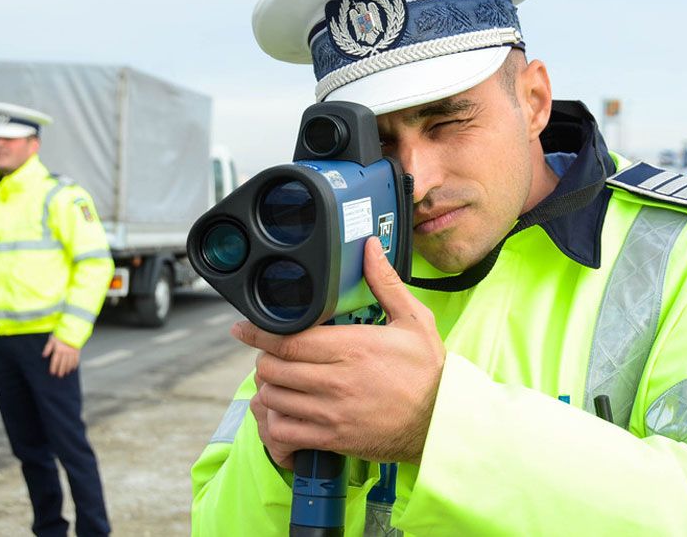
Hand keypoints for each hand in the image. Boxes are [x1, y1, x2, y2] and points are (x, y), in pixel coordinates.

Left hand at [42, 335, 80, 376]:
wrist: (73, 329)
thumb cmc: (61, 334)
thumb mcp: (52, 339)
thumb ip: (48, 348)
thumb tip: (44, 356)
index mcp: (58, 349)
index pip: (55, 361)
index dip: (53, 367)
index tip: (52, 373)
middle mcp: (66, 352)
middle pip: (63, 363)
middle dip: (61, 370)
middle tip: (59, 376)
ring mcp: (72, 352)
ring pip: (69, 363)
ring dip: (67, 369)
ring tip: (65, 373)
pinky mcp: (77, 350)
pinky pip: (76, 359)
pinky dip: (74, 365)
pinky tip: (73, 368)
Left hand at [233, 236, 445, 466]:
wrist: (442, 422)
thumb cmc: (429, 371)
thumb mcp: (414, 320)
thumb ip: (385, 282)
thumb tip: (369, 247)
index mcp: (353, 347)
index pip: (288, 339)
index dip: (258, 333)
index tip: (243, 328)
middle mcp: (337, 380)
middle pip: (273, 368)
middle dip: (265, 359)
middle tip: (272, 355)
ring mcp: (332, 412)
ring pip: (274, 399)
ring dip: (269, 388)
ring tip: (278, 381)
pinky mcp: (332, 438)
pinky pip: (284, 432)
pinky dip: (275, 422)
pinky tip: (285, 412)